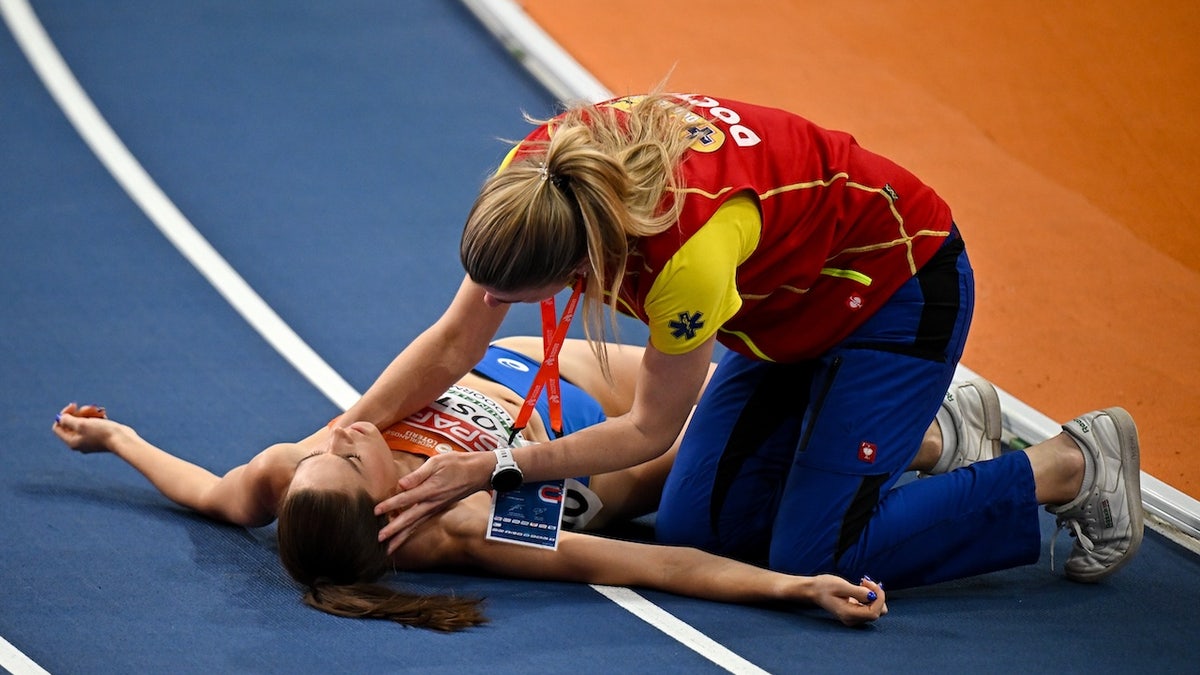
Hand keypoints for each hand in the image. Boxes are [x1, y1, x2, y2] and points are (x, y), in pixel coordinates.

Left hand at [52, 403, 120, 452]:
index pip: (58, 427)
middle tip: (89, 408)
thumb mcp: (82, 424)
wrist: (123, 439)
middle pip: (71, 423)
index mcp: (72, 442)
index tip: (74, 406)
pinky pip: (93, 424)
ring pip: (83, 422)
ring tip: (99, 410)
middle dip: (79, 413)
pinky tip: (104, 414)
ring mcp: (89, 440)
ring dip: (89, 413)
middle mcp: (79, 442)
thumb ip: (67, 420)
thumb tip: (60, 418)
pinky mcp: (99, 436)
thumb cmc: (102, 433)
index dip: (64, 414)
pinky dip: (96, 417)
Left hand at [374, 451, 492, 553]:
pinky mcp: (437, 509)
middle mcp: (432, 503)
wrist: (478, 473)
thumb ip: (418, 475)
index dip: (390, 505)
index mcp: (430, 490)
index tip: (376, 511)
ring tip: (389, 549)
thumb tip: (401, 484)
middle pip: (410, 519)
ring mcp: (435, 508)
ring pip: (415, 525)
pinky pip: (421, 523)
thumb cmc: (457, 464)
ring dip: (401, 537)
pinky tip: (402, 536)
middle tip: (379, 539)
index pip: (406, 499)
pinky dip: (410, 531)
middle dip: (394, 530)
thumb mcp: (437, 463)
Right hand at [810, 574, 887, 626]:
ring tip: (862, 584)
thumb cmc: (824, 586)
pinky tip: (861, 587)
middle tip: (865, 582)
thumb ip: (858, 592)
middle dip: (877, 596)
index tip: (873, 584)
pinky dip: (870, 597)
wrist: (814, 590)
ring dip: (874, 595)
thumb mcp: (840, 585)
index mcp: (848, 614)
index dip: (879, 598)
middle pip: (878, 612)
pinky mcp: (855, 613)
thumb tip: (873, 596)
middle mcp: (853, 619)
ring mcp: (854, 617)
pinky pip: (870, 607)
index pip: (874, 612)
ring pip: (876, 610)